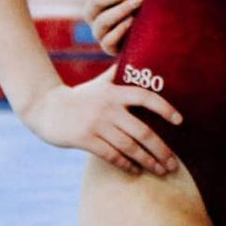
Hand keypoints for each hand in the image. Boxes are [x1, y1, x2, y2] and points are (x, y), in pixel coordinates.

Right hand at [19, 69, 182, 174]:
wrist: (45, 108)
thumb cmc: (79, 96)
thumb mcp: (100, 83)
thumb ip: (119, 74)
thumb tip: (139, 54)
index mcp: (115, 92)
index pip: (146, 98)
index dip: (165, 108)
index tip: (180, 121)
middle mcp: (109, 108)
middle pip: (142, 131)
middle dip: (161, 149)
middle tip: (174, 164)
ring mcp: (96, 125)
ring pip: (129, 147)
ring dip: (148, 161)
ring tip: (161, 170)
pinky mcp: (84, 139)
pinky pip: (111, 155)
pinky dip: (126, 164)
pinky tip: (136, 170)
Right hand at [84, 0, 141, 55]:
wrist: (145, 33)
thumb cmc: (137, 3)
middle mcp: (91, 14)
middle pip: (97, 0)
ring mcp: (98, 32)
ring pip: (102, 20)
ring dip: (121, 9)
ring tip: (140, 0)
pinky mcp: (107, 47)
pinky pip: (108, 40)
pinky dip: (120, 30)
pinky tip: (133, 21)